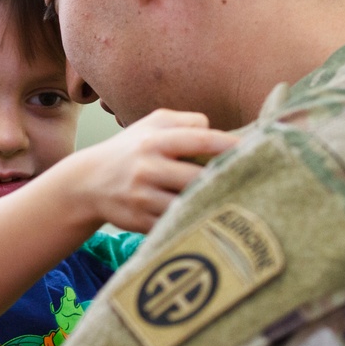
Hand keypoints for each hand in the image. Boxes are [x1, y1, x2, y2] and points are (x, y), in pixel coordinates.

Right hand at [62, 109, 238, 232]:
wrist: (88, 183)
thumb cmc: (131, 150)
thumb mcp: (151, 125)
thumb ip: (186, 121)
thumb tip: (221, 132)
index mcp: (154, 140)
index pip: (199, 139)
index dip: (228, 145)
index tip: (256, 148)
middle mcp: (147, 168)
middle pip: (197, 177)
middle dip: (224, 180)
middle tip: (253, 182)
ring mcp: (143, 198)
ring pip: (188, 205)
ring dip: (211, 204)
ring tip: (237, 203)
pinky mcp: (140, 222)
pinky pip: (174, 225)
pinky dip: (193, 223)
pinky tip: (211, 220)